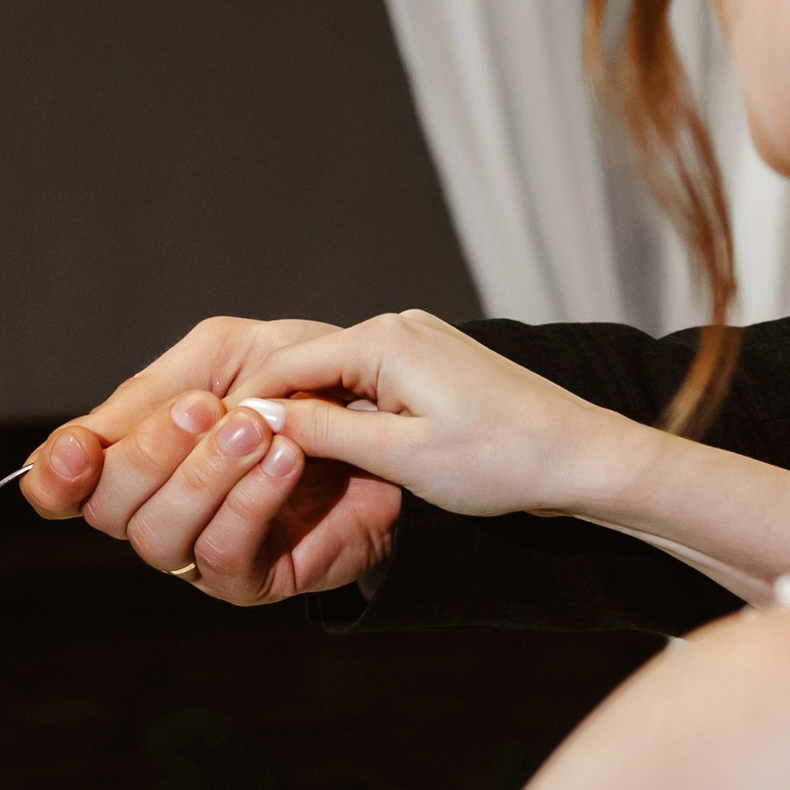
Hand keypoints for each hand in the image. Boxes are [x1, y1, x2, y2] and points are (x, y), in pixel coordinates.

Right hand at [21, 312, 403, 603]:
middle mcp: (158, 507)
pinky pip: (222, 553)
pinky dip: (249, 501)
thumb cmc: (307, 382)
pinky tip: (284, 460)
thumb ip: (159, 386)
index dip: (57, 473)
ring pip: (158, 537)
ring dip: (203, 476)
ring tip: (255, 428)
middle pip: (106, 509)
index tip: (81, 449)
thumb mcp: (227, 356)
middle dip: (149, 455)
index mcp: (139, 454)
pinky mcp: (251, 578)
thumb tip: (95, 433)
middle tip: (205, 410)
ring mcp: (200, 549)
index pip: (66, 482)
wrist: (396, 423)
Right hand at [243, 308, 642, 527]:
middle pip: (305, 366)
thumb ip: (324, 433)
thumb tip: (258, 419)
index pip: (284, 364)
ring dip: (304, 415)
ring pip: (334, 377)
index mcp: (385, 339)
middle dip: (267, 410)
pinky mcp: (432, 364)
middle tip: (226, 461)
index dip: (242, 408)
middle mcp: (397, 327)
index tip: (205, 450)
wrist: (585, 457)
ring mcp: (417, 342)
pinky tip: (326, 451)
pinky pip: (366, 384)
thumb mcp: (400, 457)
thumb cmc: (502, 461)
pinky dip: (341, 414)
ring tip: (268, 463)